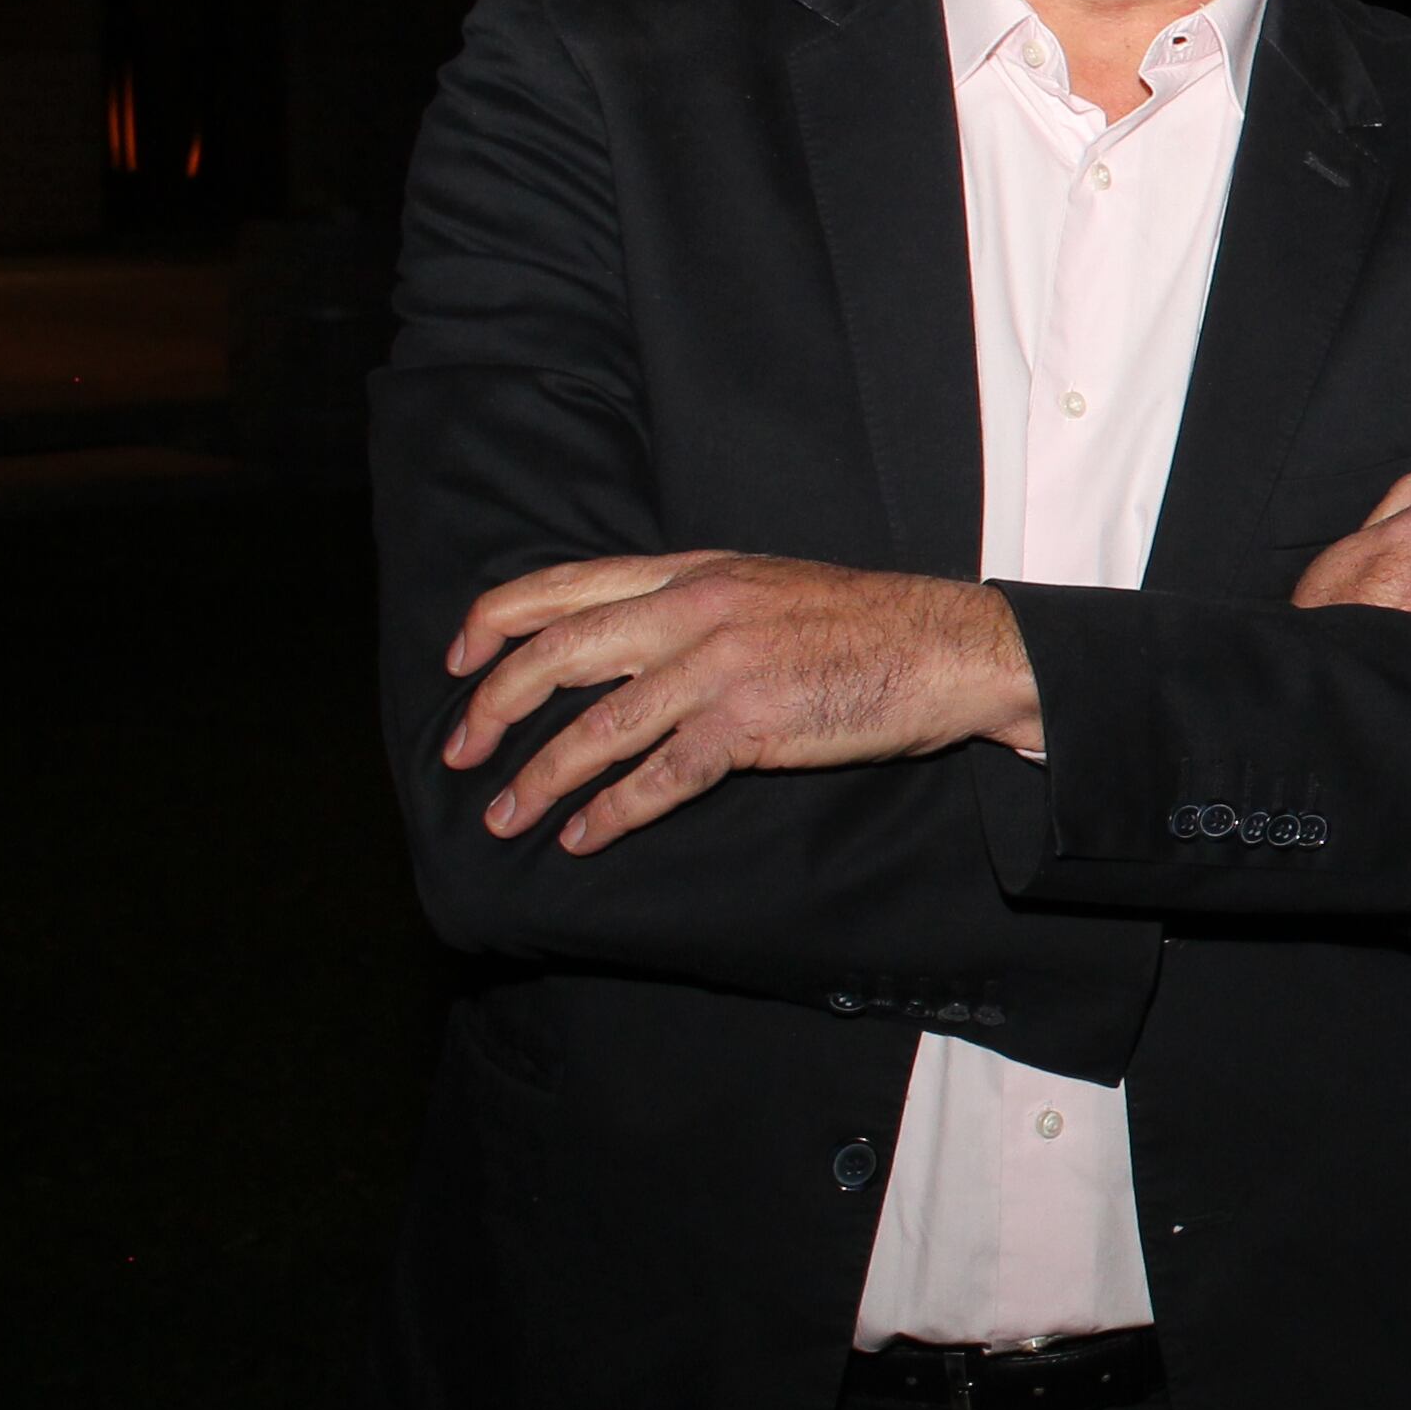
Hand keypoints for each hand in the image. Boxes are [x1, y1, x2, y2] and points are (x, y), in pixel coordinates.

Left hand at [441, 553, 1039, 854]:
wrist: (952, 647)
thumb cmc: (868, 624)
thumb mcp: (765, 586)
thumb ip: (692, 604)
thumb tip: (625, 641)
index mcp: (692, 571)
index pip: (564, 585)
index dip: (495, 621)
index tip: (459, 658)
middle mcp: (694, 611)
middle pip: (557, 654)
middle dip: (492, 707)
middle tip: (458, 754)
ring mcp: (721, 668)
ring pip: (596, 728)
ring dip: (538, 779)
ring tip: (504, 819)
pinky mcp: (753, 725)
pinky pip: (661, 777)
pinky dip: (612, 812)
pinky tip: (582, 838)